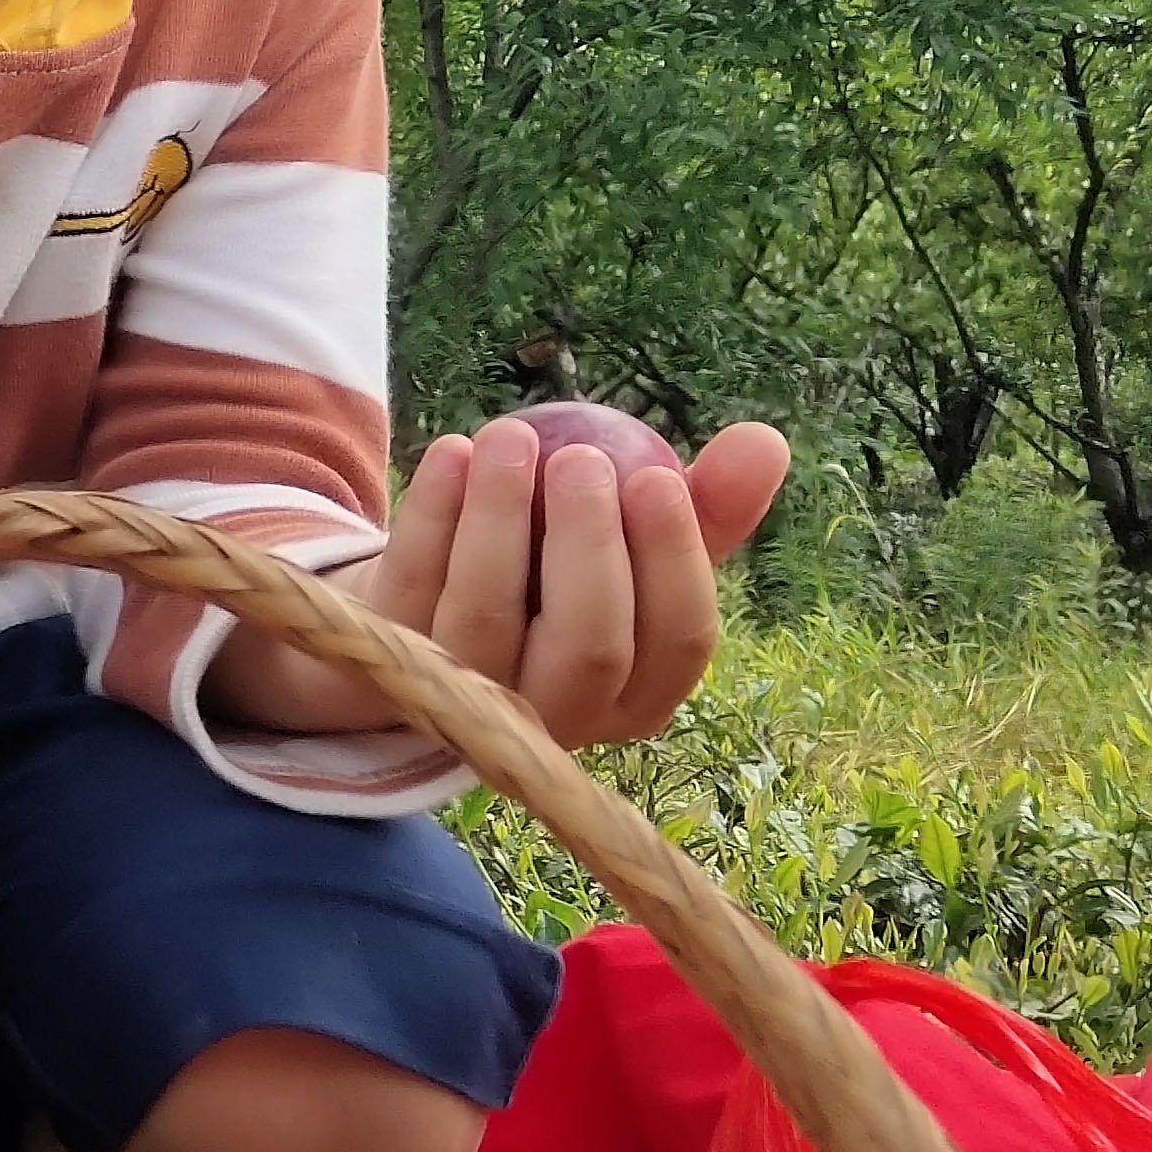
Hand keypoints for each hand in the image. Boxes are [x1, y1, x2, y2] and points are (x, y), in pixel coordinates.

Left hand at [213, 415, 794, 748]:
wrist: (415, 618)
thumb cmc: (547, 580)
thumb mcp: (627, 547)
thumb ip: (699, 506)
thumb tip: (767, 440)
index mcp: (633, 697)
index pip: (678, 645)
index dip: (675, 562)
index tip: (657, 477)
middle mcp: (555, 717)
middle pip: (588, 646)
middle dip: (590, 545)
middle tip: (583, 459)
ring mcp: (464, 700)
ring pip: (486, 616)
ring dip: (501, 518)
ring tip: (512, 434)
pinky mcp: (384, 666)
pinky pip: (410, 586)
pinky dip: (433, 513)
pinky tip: (454, 450)